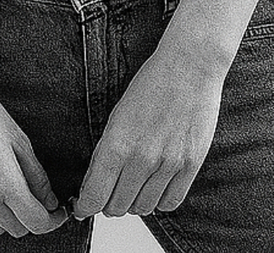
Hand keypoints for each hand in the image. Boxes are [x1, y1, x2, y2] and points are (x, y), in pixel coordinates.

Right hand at [0, 70, 70, 237]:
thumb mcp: (18, 138)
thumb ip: (36, 175)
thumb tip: (49, 200)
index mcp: (6, 183)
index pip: (36, 222)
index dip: (52, 221)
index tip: (57, 213)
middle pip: (16, 229)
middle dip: (30, 217)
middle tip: (34, 196)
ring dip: (6, 219)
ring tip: (8, 194)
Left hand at [71, 45, 224, 219]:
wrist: (189, 65)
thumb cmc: (151, 83)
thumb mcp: (117, 114)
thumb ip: (106, 151)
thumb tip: (94, 184)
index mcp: (117, 144)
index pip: (94, 197)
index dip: (85, 207)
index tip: (83, 206)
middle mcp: (142, 159)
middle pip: (117, 207)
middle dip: (108, 202)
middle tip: (110, 189)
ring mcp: (168, 164)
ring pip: (142, 208)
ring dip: (134, 201)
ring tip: (134, 183)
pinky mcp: (190, 165)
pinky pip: (170, 202)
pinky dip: (159, 199)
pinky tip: (156, 184)